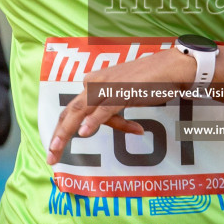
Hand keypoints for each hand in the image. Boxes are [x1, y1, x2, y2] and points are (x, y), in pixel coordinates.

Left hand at [45, 48, 190, 164]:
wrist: (173, 67)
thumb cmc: (150, 81)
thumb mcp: (124, 99)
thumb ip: (111, 113)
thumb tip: (99, 127)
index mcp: (94, 83)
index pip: (71, 109)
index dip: (59, 129)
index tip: (53, 148)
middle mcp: (95, 83)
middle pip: (69, 112)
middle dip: (57, 136)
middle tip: (50, 157)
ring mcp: (108, 87)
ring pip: (80, 111)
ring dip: (66, 132)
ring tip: (56, 149)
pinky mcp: (122, 92)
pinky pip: (104, 109)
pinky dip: (93, 121)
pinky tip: (83, 133)